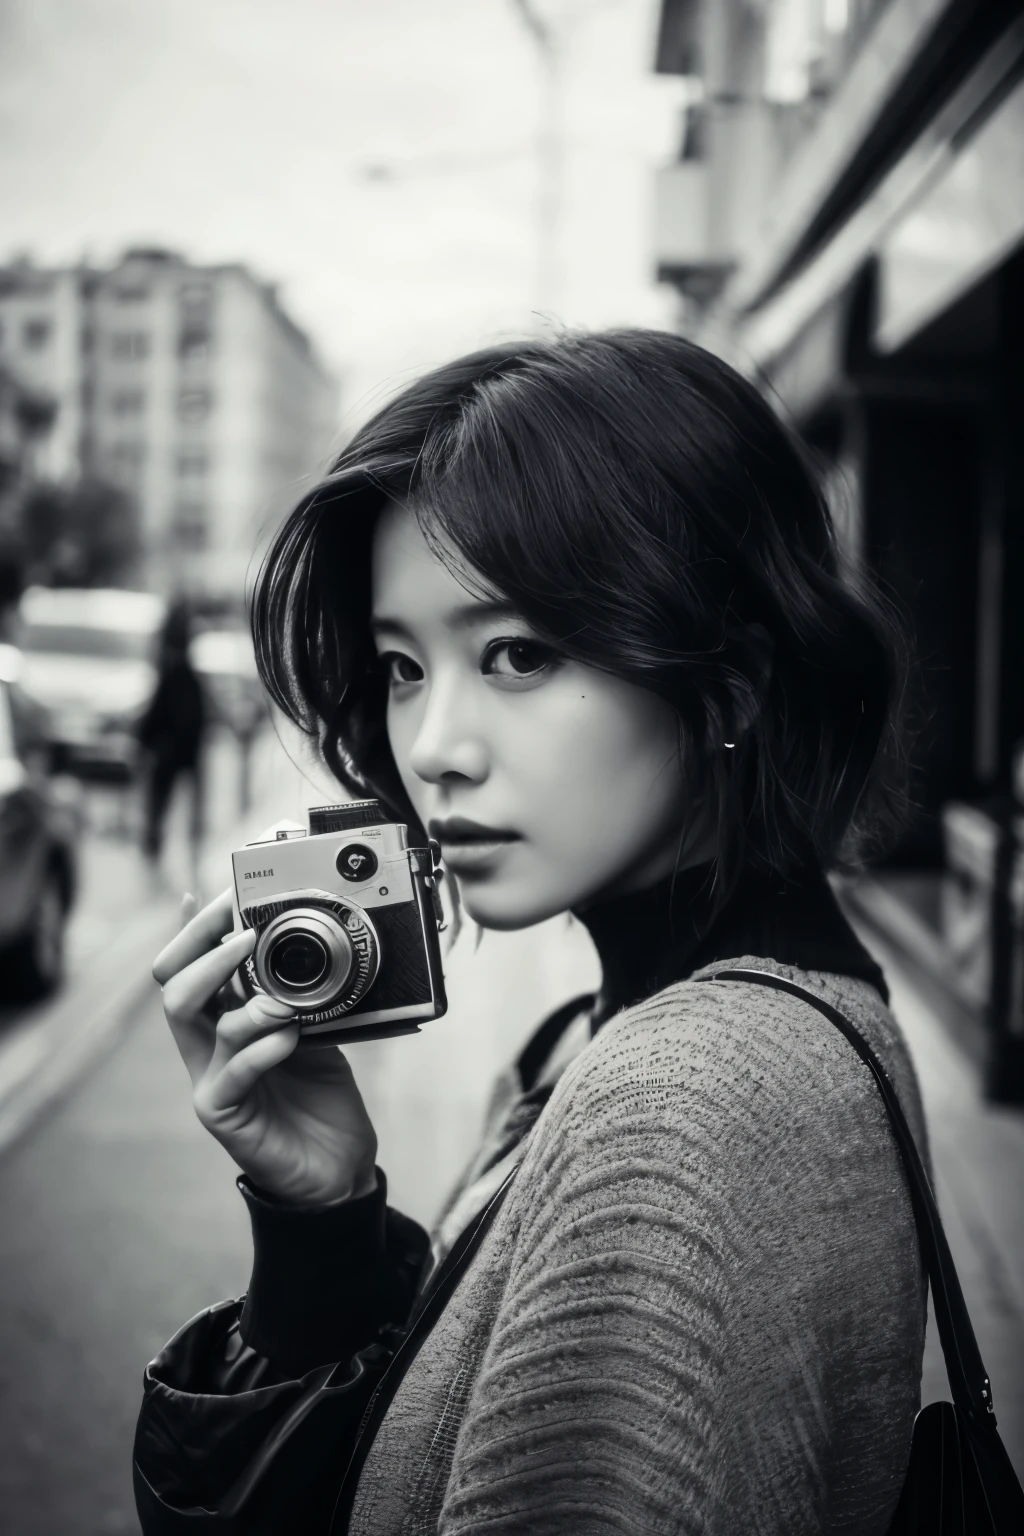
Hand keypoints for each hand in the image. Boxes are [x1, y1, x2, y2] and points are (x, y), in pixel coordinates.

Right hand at [153, 890, 378, 1206]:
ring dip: (240, 997)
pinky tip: (291, 1037)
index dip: (195, 929)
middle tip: (242, 929)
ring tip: (281, 998)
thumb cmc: (319, 1097)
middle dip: (201, 946)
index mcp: (222, 1020)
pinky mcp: (223, 1113)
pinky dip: (262, 1046)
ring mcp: (208, 1079)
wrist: (334, 1166)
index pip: (189, 965)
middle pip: (172, 984)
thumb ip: (298, 995)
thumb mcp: (313, 1031)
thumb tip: (300, 942)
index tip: (216, 893)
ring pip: (191, 1018)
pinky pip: (231, 1070)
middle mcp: (205, 1046)